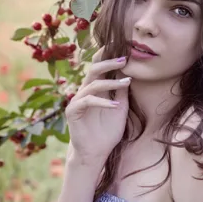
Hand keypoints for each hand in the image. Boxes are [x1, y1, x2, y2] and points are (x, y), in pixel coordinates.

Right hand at [65, 46, 129, 164]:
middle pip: (94, 70)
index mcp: (96, 89)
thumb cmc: (108, 131)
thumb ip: (122, 92)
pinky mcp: (73, 112)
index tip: (124, 49)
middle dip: (108, 62)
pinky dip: (102, 101)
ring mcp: (78, 100)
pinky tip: (115, 105)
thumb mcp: (120, 108)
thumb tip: (129, 74)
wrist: (97, 152)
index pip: (100, 68)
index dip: (108, 57)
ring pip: (93, 84)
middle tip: (124, 59)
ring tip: (126, 82)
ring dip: (111, 82)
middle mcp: (85, 91)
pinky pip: (87, 101)